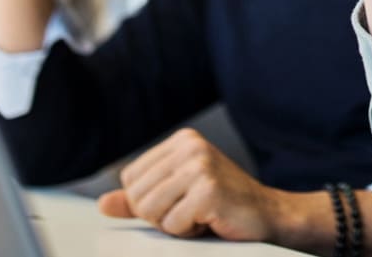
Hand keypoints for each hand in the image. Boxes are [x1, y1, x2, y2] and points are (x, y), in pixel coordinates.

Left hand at [98, 129, 283, 240]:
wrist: (267, 215)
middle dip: (159, 215)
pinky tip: (210, 219)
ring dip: (173, 224)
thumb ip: (138, 199)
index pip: (129, 178)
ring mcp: (200, 166)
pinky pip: (171, 224)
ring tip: (200, 214)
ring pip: (149, 211)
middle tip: (192, 209)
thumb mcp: (175, 197)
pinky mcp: (208, 190)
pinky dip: (188, 231)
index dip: (148, 201)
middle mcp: (191, 146)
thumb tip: (103, 203)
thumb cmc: (221, 205)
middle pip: (136, 196)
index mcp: (183, 140)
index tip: (181, 199)